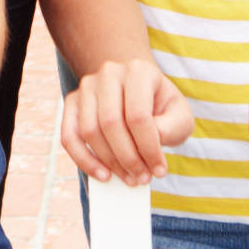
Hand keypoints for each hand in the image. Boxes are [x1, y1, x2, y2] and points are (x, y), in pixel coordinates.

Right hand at [61, 57, 192, 186]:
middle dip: (128, 158)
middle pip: (111, 123)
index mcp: (138, 71)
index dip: (148, 148)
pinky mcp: (73, 102)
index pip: (138, 115)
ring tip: (129, 178)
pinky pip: (69, 135)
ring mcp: (88, 86)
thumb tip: (152, 142)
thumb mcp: (179, 115)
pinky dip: (83, 160)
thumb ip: (172, 127)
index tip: (159, 170)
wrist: (139, 91)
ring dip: (109, 162)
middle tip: (142, 178)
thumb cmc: (161, 107)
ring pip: (90, 131)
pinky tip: (103, 175)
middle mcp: (109, 73)